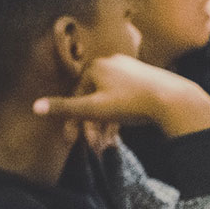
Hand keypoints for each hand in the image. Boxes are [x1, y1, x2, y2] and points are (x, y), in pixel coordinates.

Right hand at [34, 54, 209, 137]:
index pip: (77, 95)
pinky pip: (125, 98)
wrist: (174, 100)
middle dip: (91, 125)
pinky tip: (119, 133)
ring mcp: (130, 69)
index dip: (73, 120)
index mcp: (96, 66)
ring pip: (110, 100)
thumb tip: (35, 107)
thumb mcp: (94, 108)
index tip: (73, 141)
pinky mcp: (145, 78)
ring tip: (107, 143)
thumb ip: (65, 108)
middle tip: (93, 146)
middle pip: (94, 98)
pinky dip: (120, 116)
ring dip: (105, 123)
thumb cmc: (131, 103)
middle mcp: (112, 62)